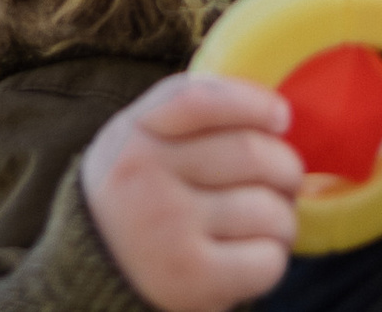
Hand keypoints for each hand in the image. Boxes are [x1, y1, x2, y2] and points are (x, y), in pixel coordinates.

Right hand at [79, 72, 301, 310]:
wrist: (95, 270)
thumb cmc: (139, 192)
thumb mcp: (141, 136)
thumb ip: (190, 111)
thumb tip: (272, 111)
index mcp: (138, 135)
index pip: (203, 100)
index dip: (254, 102)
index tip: (281, 116)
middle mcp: (150, 180)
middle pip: (251, 154)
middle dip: (285, 167)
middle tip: (285, 179)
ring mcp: (171, 232)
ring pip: (267, 210)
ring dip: (284, 217)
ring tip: (272, 220)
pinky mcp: (193, 280)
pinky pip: (265, 260)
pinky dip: (274, 256)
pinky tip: (257, 253)